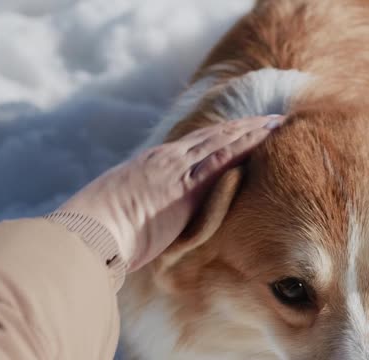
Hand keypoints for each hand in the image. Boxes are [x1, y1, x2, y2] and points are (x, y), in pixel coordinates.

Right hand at [58, 115, 283, 270]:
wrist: (90, 233)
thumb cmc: (101, 233)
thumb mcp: (122, 213)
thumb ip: (141, 209)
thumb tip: (144, 218)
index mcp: (152, 165)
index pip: (194, 145)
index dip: (220, 135)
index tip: (239, 128)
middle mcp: (167, 160)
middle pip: (214, 137)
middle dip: (243, 127)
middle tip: (269, 119)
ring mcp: (177, 168)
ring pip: (224, 141)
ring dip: (253, 130)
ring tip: (278, 122)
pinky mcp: (186, 184)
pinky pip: (222, 158)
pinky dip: (246, 144)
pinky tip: (265, 136)